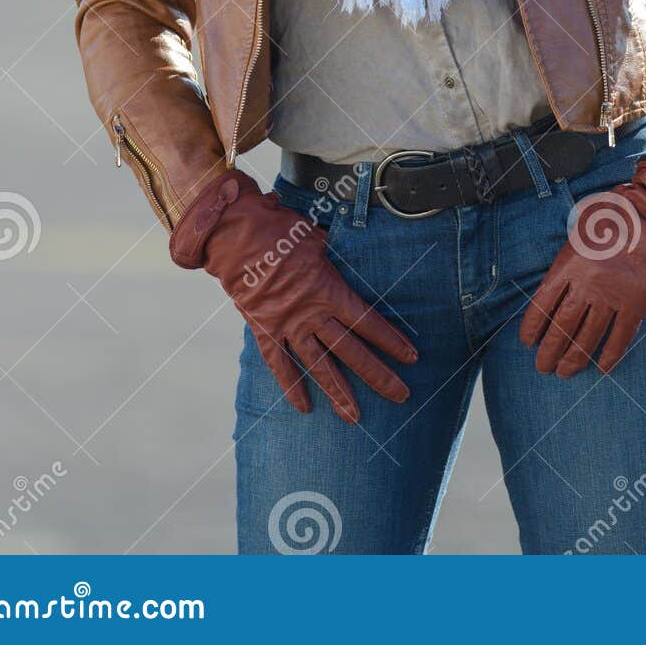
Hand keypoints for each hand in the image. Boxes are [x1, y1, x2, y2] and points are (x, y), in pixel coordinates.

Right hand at [169, 170, 416, 423]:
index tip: (410, 358)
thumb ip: (334, 252)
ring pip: (318, 366)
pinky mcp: (265, 330)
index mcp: (328, 290)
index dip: (390, 340)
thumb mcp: (316, 237)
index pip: (367, 321)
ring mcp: (287, 325)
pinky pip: (280, 366)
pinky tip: (305, 408)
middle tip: (401, 396)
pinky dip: (291, 387)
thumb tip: (349, 247)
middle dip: (378, 375)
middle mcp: (311, 314)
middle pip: (350, 350)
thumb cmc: (279, 229)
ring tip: (355, 418)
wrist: (235, 235)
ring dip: (339, 392)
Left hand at [519, 159, 645, 377]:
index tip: (527, 341)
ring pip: (587, 338)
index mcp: (568, 265)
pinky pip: (619, 338)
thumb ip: (570, 253)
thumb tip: (562, 272)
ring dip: (574, 359)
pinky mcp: (635, 307)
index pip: (542, 304)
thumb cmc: (617, 216)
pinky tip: (601, 368)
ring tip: (564, 372)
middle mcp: (586, 286)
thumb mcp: (581, 227)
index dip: (533, 326)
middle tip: (543, 367)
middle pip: (561, 327)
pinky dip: (610, 355)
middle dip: (549, 351)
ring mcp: (611, 299)